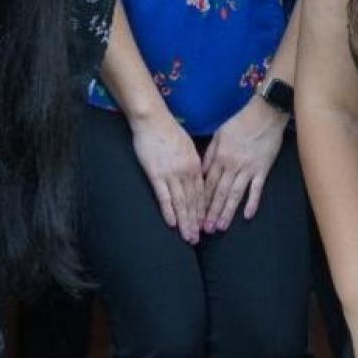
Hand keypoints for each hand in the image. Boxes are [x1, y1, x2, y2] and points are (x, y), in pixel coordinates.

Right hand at [130, 111, 205, 243]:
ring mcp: (171, 174)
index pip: (201, 193)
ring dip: (185, 222)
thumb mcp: (188, 146)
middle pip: (193, 201)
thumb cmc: (169, 130)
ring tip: (188, 237)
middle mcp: (186, 172)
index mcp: (195, 165)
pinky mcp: (156, 174)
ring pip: (181, 202)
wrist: (153, 119)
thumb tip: (196, 175)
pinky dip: (168, 211)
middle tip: (197, 238)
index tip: (204, 224)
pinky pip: (164, 196)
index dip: (202, 211)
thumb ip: (192, 162)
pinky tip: (172, 224)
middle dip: (195, 221)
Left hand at [200, 93, 285, 232]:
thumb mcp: (219, 134)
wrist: (264, 113)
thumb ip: (209, 154)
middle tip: (205, 229)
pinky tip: (247, 216)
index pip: (208, 183)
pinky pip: (256, 189)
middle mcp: (232, 165)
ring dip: (227, 212)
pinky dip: (252, 203)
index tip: (195, 213)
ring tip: (221, 227)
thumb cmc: (240, 121)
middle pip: (220, 193)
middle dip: (211, 212)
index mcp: (220, 157)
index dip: (201, 200)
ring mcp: (248, 168)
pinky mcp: (263, 169)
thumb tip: (201, 172)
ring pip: (235, 194)